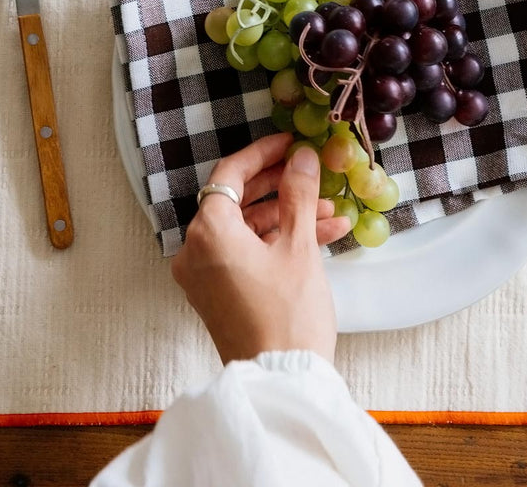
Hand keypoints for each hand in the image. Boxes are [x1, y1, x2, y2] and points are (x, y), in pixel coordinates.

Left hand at [170, 132, 350, 364]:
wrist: (281, 382)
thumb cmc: (288, 316)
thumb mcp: (299, 248)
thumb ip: (298, 194)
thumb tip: (302, 158)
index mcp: (208, 232)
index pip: (229, 174)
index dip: (262, 154)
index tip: (289, 143)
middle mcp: (195, 250)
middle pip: (236, 200)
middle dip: (280, 186)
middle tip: (310, 173)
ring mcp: (203, 274)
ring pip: (245, 228)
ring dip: (286, 216)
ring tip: (330, 212)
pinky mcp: (217, 293)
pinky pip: (244, 253)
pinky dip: (275, 242)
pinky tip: (321, 236)